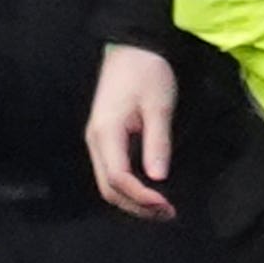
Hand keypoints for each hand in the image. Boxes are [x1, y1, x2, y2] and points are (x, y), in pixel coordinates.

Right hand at [86, 40, 181, 218]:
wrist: (132, 48)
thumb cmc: (147, 74)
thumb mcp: (158, 107)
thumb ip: (157, 142)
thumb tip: (158, 177)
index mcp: (106, 133)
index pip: (119, 178)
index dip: (142, 197)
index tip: (168, 206)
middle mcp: (95, 140)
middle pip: (108, 187)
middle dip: (136, 206)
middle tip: (168, 214)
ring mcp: (97, 139)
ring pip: (107, 182)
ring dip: (132, 199)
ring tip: (161, 207)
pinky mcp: (104, 137)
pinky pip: (111, 171)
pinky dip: (129, 187)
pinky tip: (149, 189)